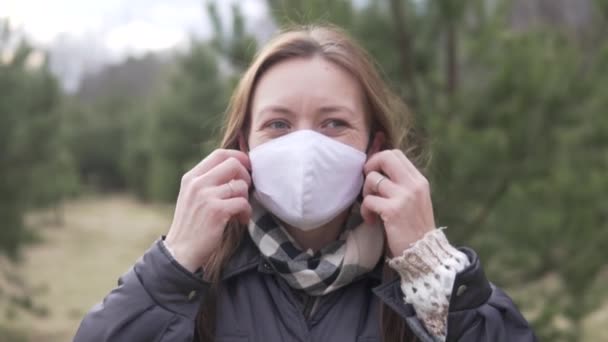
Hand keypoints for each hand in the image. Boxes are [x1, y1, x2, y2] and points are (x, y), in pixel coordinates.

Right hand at [164, 149, 251, 271]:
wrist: (180, 251)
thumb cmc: (192, 224)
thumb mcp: (193, 196)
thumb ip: (209, 181)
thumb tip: (236, 167)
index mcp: (191, 177)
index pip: (220, 154)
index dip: (239, 157)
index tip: (247, 168)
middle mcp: (198, 183)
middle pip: (233, 164)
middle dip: (246, 176)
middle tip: (244, 192)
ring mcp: (206, 197)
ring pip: (241, 185)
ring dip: (246, 199)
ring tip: (240, 211)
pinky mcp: (217, 212)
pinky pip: (243, 203)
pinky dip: (246, 212)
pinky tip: (241, 220)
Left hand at [361, 149, 435, 256]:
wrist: (424, 253)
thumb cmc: (415, 227)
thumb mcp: (415, 200)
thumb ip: (401, 184)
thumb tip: (377, 170)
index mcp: (419, 180)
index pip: (395, 154)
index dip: (379, 159)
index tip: (374, 173)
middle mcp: (413, 184)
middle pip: (385, 157)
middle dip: (370, 167)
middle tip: (368, 184)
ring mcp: (404, 196)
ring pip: (372, 179)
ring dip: (366, 193)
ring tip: (371, 208)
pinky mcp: (393, 211)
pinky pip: (368, 200)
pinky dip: (365, 210)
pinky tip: (372, 220)